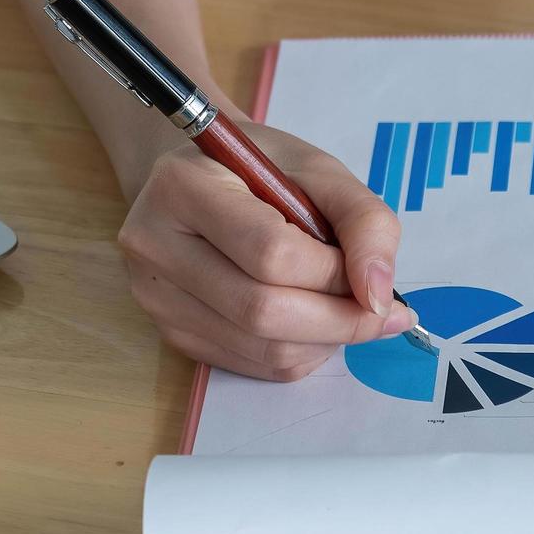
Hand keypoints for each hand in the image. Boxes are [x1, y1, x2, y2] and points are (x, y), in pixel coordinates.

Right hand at [120, 122, 415, 380]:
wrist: (197, 180)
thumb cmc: (259, 169)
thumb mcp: (319, 170)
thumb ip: (364, 221)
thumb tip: (378, 296)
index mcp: (184, 186)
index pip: (269, 252)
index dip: (333, 273)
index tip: (370, 275)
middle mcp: (153, 244)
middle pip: (260, 310)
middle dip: (337, 319)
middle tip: (379, 311)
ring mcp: (155, 296)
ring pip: (258, 348)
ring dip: (322, 341)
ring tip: (346, 311)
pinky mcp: (169, 332)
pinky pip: (249, 364)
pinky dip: (297, 353)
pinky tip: (313, 323)